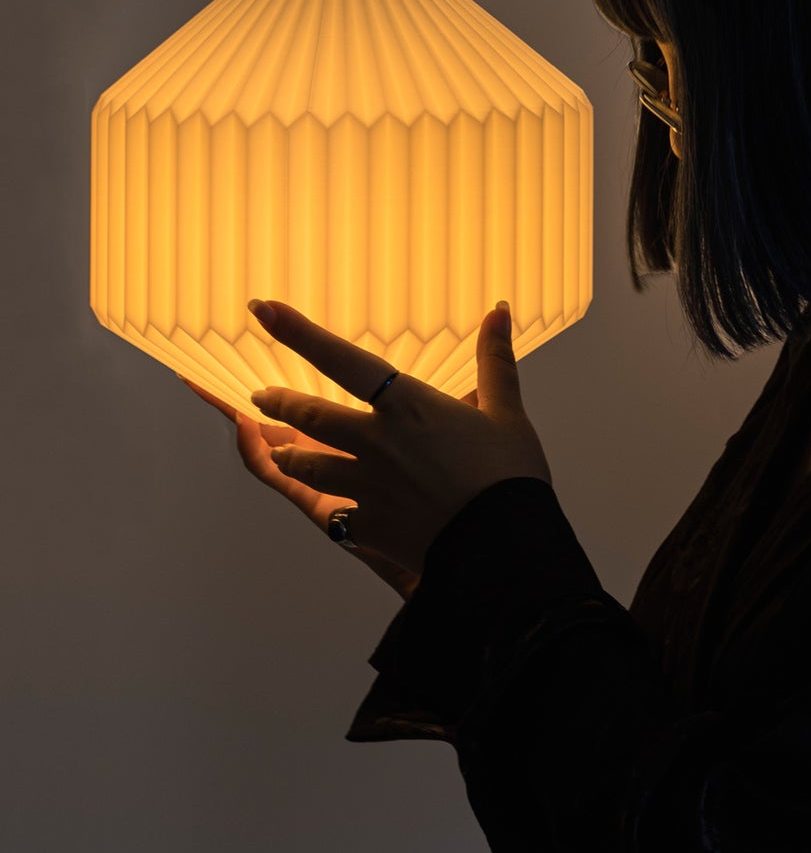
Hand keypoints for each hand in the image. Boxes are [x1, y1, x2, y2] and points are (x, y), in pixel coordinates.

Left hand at [204, 298, 549, 579]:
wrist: (502, 543)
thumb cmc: (508, 474)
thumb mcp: (506, 410)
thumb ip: (495, 361)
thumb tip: (498, 312)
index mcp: (407, 407)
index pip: (342, 360)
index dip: (299, 332)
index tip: (263, 310)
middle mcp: (376, 443)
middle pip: (309, 417)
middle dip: (279, 404)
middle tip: (260, 396)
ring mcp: (367, 486)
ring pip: (306, 467)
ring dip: (289, 457)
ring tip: (281, 453)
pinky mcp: (370, 525)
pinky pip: (339, 517)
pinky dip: (336, 510)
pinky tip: (336, 512)